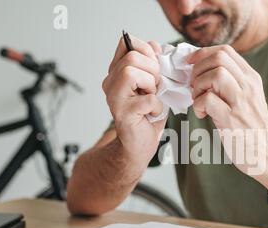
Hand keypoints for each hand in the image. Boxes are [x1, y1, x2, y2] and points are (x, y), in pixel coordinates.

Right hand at [102, 35, 165, 160]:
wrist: (139, 145)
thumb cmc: (147, 115)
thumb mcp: (154, 84)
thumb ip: (153, 64)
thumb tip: (155, 46)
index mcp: (117, 71)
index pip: (127, 43)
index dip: (146, 51)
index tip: (154, 69)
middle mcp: (110, 82)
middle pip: (132, 58)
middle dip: (152, 70)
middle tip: (155, 87)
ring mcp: (114, 97)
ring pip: (131, 73)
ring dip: (151, 86)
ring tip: (152, 98)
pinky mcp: (122, 113)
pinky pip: (146, 99)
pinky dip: (156, 106)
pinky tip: (152, 113)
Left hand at [188, 45, 267, 175]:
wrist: (267, 156)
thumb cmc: (252, 129)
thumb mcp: (249, 99)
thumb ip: (232, 83)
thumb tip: (204, 72)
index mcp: (251, 79)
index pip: (225, 51)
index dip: (203, 54)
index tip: (191, 65)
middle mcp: (249, 87)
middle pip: (219, 58)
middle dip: (198, 68)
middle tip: (194, 85)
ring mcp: (241, 102)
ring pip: (215, 74)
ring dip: (198, 85)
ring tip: (197, 98)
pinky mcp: (231, 119)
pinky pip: (207, 99)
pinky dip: (197, 104)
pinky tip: (201, 113)